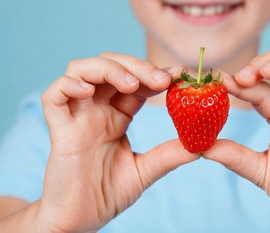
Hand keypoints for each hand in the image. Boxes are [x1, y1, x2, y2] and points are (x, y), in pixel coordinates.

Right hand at [40, 53, 198, 231]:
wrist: (80, 221)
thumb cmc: (108, 194)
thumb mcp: (145, 170)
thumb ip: (169, 154)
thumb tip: (201, 144)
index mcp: (116, 116)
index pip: (136, 83)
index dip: (155, 74)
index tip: (180, 73)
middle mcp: (96, 109)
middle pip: (111, 67)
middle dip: (137, 66)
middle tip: (162, 79)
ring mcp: (76, 116)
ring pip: (81, 70)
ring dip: (109, 69)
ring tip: (131, 84)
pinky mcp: (58, 129)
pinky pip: (54, 95)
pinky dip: (70, 84)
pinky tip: (89, 92)